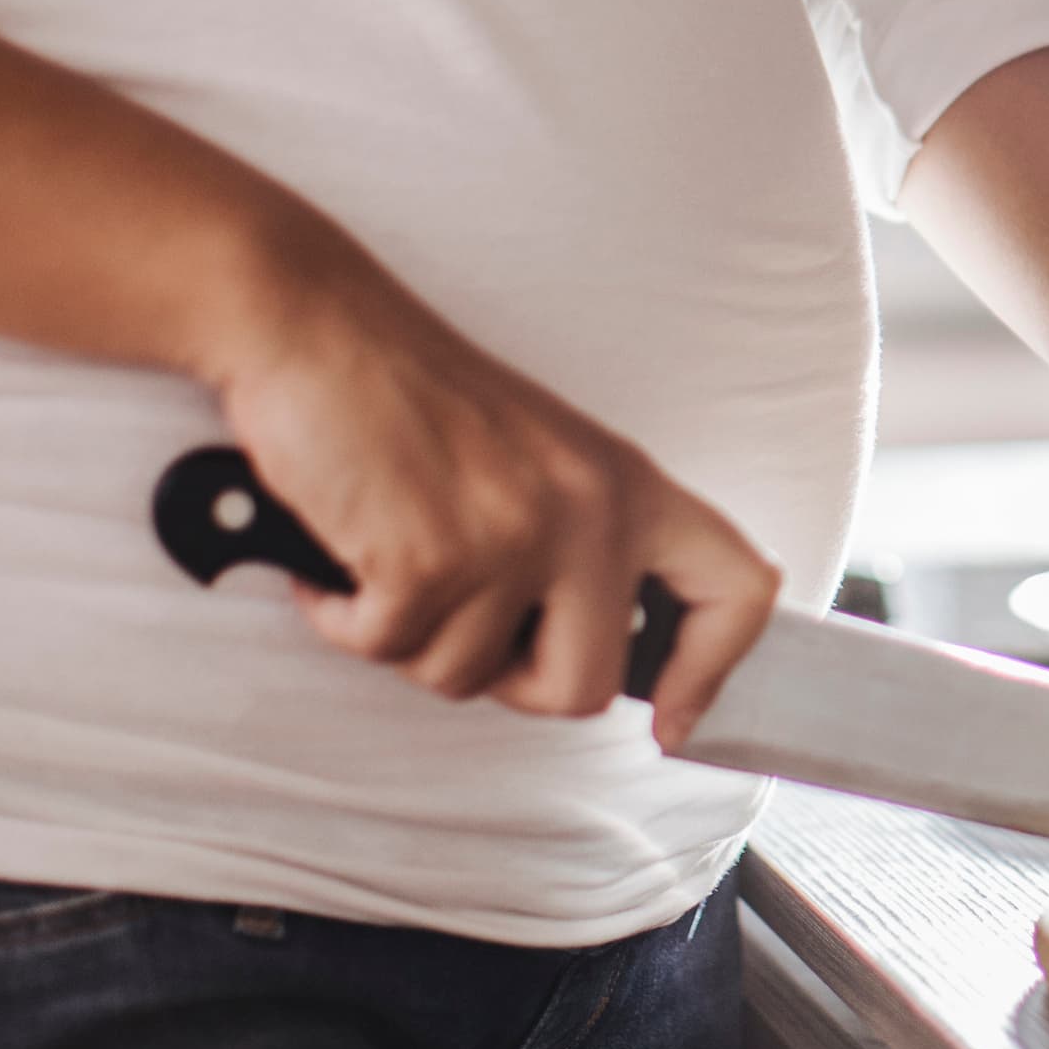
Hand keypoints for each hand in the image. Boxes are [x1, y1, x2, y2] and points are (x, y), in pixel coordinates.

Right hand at [199, 219, 783, 747]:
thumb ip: (584, 542)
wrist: (313, 327)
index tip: (674, 720)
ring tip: (386, 555)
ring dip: (408, 638)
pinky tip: (339, 553)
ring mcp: (513, 538)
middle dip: (511, 682)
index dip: (712, 671)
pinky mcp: (429, 561)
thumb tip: (591, 650)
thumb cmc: (410, 395)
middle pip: (584, 688)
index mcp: (629, 485)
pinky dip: (344, 619)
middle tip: (457, 622)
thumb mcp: (540, 457)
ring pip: (466, 678)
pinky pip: (385, 649)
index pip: (735, 590)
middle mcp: (590, 512)